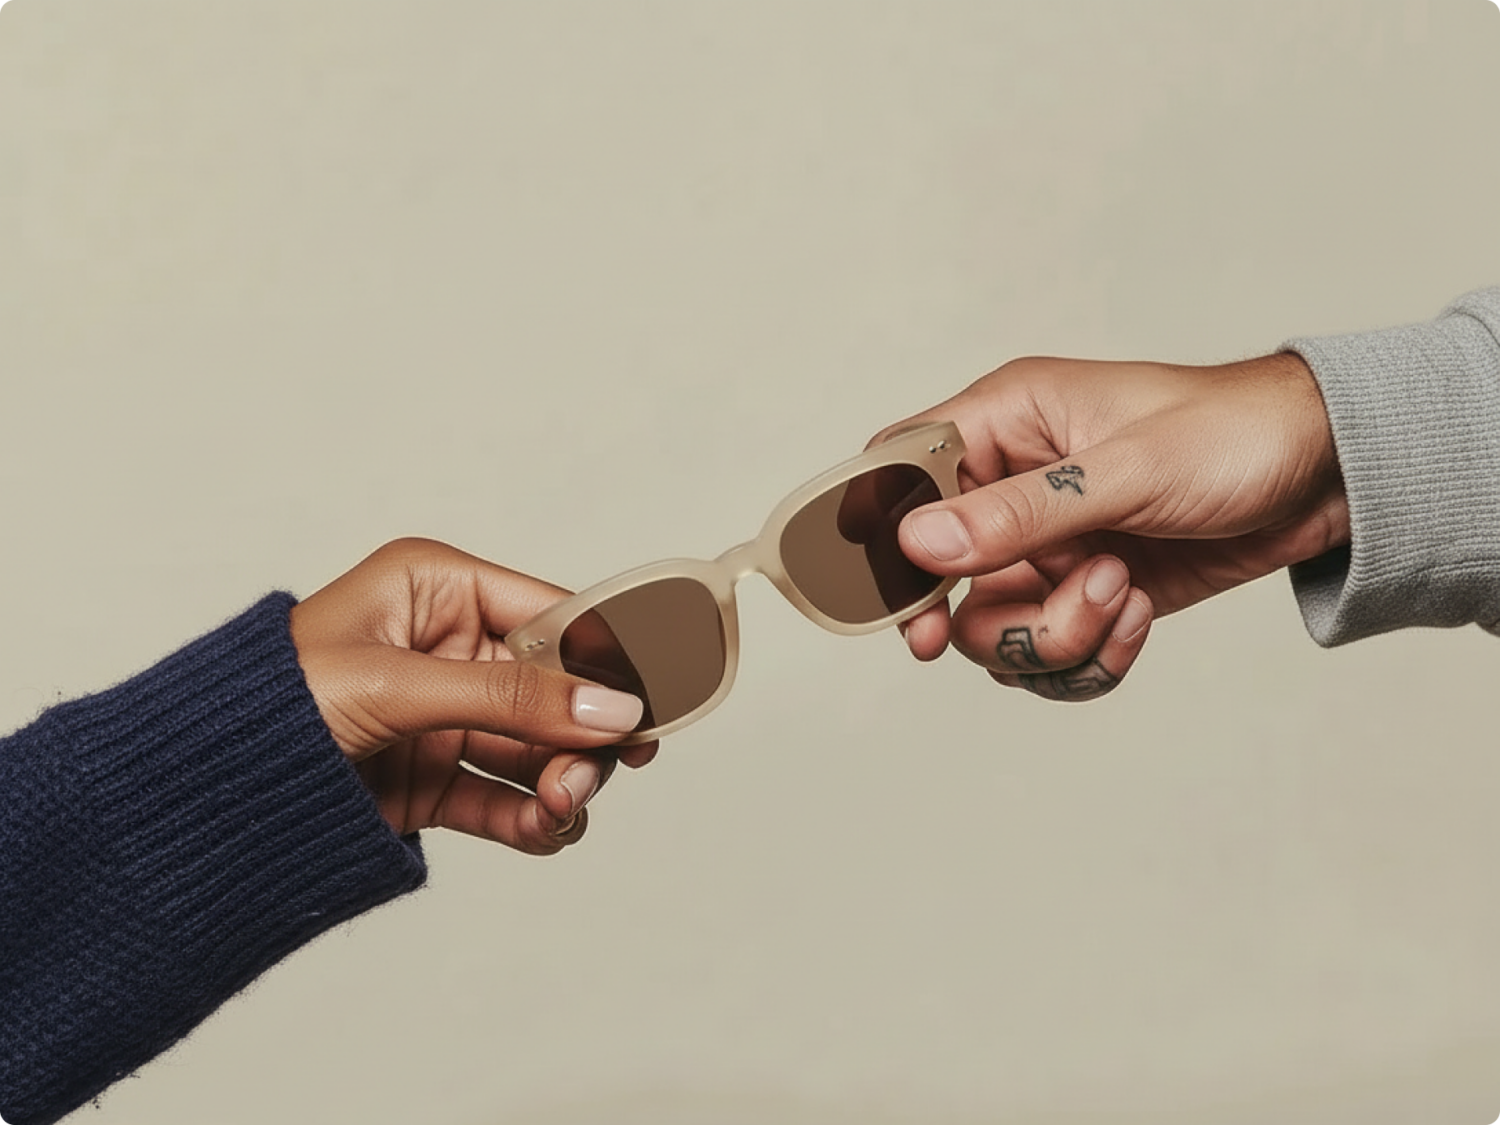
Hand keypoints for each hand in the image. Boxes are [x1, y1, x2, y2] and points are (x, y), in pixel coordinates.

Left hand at [289, 538, 656, 852]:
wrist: (194, 793)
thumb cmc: (269, 704)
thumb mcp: (396, 686)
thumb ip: (511, 696)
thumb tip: (614, 707)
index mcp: (438, 587)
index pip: (552, 614)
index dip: (606, 658)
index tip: (652, 701)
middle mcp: (449, 647)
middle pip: (557, 689)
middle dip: (580, 735)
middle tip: (587, 776)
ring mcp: (444, 715)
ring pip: (539, 748)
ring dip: (562, 782)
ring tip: (558, 810)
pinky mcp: (432, 777)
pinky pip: (506, 796)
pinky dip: (533, 818)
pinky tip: (543, 831)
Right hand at [872, 352, 1348, 697]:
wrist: (1325, 475)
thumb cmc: (1232, 433)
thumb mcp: (1126, 469)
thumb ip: (1020, 511)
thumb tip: (922, 544)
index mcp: (1004, 422)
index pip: (903, 469)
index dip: (883, 532)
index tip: (904, 595)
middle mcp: (1010, 487)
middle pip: (938, 577)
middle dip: (981, 615)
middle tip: (993, 633)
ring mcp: (1044, 546)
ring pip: (992, 628)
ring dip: (1054, 635)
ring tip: (1121, 594)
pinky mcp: (1081, 591)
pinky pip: (1047, 653)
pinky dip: (1087, 656)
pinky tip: (1137, 615)